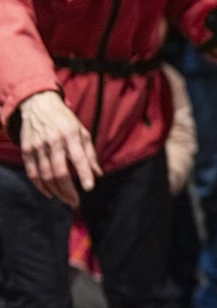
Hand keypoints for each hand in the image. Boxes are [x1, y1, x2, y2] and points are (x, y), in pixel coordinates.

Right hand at [18, 91, 101, 206]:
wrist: (38, 104)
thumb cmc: (65, 120)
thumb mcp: (82, 131)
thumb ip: (90, 154)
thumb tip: (98, 174)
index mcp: (70, 136)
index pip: (78, 159)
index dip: (84, 174)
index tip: (89, 188)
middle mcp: (53, 142)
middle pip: (59, 172)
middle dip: (68, 190)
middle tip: (75, 202)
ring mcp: (38, 147)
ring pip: (45, 176)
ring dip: (56, 191)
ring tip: (66, 200)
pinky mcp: (27, 151)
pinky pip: (32, 173)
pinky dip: (40, 186)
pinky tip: (50, 193)